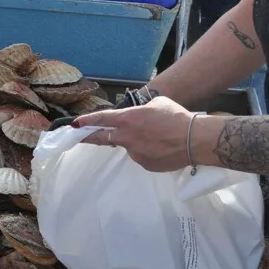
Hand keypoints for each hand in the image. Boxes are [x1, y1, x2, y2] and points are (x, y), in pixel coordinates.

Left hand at [73, 97, 195, 171]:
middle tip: (80, 137)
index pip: (101, 119)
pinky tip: (161, 148)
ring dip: (135, 142)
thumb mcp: (156, 104)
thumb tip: (138, 115)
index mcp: (128, 119)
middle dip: (90, 137)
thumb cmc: (176, 117)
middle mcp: (127, 137)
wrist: (193, 140)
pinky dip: (147, 152)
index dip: (86, 121)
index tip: (75, 124)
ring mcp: (135, 153)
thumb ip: (141, 110)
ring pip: (128, 146)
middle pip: (103, 138)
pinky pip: (141, 156)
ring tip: (156, 138)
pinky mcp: (144, 164)